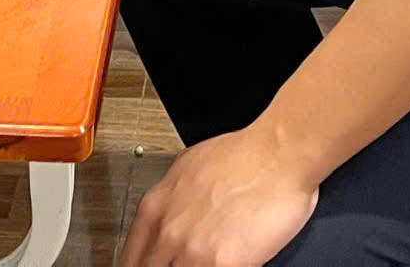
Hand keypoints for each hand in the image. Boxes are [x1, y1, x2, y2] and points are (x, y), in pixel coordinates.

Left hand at [120, 130, 318, 266]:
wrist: (278, 154)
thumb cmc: (244, 156)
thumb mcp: (188, 169)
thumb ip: (172, 202)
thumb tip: (172, 218)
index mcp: (154, 208)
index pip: (131, 259)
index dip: (141, 266)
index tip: (152, 266)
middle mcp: (167, 231)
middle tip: (186, 263)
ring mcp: (191, 251)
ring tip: (206, 263)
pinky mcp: (221, 264)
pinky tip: (228, 263)